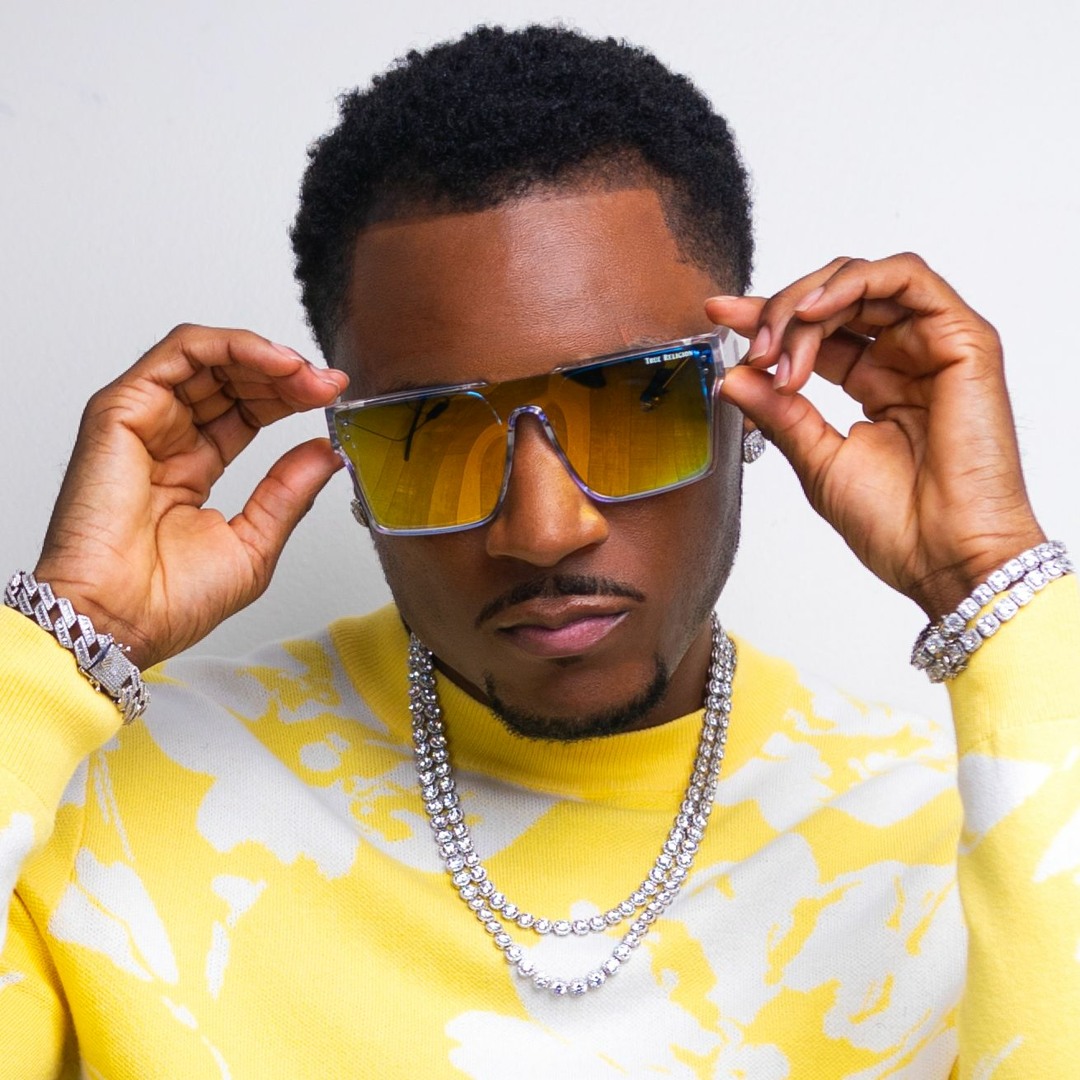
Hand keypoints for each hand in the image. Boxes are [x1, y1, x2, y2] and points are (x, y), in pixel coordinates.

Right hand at [33, 325, 348, 667]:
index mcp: (193, 467)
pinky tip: (275, 364)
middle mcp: (167, 438)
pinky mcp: (122, 410)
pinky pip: (180, 352)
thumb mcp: (255, 542)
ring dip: (266, 356)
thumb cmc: (168, 601)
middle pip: (231, 377)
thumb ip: (289, 492)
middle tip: (328, 385)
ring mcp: (144, 420)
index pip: (247, 410)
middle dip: (287, 375)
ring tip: (308, 376)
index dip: (290, 398)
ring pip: (208, 355)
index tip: (334, 399)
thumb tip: (326, 452)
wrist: (121, 622)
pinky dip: (233, 345)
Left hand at [706, 253, 1044, 617]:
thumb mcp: (816, 459)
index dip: (766, 316)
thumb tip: (733, 376)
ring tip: (777, 348)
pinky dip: (853, 283)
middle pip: (835, 297)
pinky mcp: (964, 339)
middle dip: (780, 314)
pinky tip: (813, 312)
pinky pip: (907, 277)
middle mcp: (905, 357)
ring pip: (864, 280)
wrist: (943, 558)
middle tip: (752, 351)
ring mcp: (935, 345)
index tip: (719, 315)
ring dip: (807, 303)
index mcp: (875, 382)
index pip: (817, 330)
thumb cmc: (896, 523)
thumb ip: (778, 412)